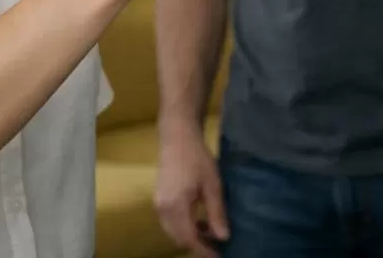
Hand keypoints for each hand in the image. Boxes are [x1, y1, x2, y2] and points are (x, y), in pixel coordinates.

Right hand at [155, 127, 227, 257]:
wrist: (177, 137)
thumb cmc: (198, 158)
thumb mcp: (213, 185)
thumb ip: (216, 213)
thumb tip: (223, 238)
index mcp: (176, 206)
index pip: (189, 239)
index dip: (204, 251)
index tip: (218, 256)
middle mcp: (163, 209)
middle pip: (178, 239)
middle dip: (197, 246)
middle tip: (216, 247)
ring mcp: (158, 204)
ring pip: (173, 232)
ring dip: (189, 236)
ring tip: (210, 233)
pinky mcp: (158, 199)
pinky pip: (169, 222)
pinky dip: (183, 227)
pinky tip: (198, 220)